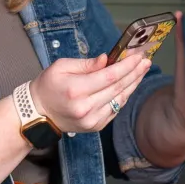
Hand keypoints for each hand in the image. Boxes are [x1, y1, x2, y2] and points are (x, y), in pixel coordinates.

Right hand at [30, 49, 152, 135]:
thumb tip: (107, 59)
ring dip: (133, 84)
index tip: (138, 56)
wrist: (38, 113)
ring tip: (141, 71)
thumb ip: (86, 64)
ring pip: (120, 99)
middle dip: (134, 73)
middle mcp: (86, 107)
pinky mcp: (95, 126)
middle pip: (118, 88)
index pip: (109, 76)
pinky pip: (115, 109)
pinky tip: (129, 85)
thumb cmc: (48, 86)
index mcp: (76, 90)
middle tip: (146, 61)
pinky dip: (124, 96)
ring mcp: (92, 120)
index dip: (127, 66)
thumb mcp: (61, 67)